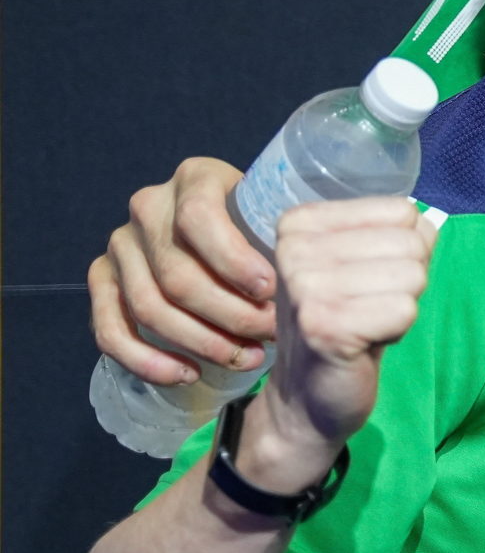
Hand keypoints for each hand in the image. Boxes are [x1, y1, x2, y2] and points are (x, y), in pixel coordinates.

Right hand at [90, 158, 272, 383]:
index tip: (270, 291)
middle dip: (230, 315)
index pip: (200, 219)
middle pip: (178, 274)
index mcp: (195, 178)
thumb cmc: (263, 226)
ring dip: (200, 342)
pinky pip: (111, 329)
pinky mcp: (102, 279)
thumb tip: (314, 279)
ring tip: (246, 358)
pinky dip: (147, 361)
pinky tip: (187, 374)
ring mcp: (121, 244)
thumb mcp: (276, 214)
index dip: (233, 261)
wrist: (227, 228)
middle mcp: (149, 207)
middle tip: (271, 335)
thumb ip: (287, 233)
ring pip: (149, 307)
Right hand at [252, 198, 434, 477]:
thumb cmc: (344, 322)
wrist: (306, 396)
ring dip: (401, 305)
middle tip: (368, 308)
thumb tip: (431, 223)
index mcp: (301, 223)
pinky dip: (397, 330)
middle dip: (406, 280)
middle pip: (412, 242)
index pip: (402, 211)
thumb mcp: (363, 264)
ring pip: (413, 275)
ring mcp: (306, 288)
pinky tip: (365, 343)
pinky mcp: (326, 327)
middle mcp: (295, 249)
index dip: (403, 250)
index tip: (367, 280)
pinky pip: (406, 310)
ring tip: (365, 324)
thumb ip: (398, 234)